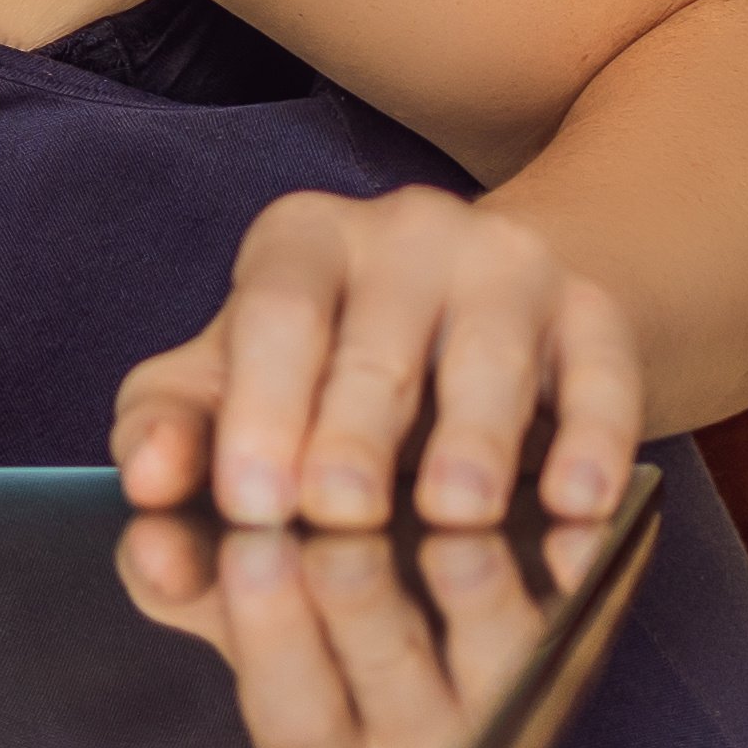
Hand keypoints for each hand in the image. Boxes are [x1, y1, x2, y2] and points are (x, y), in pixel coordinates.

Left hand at [112, 183, 640, 531]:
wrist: (485, 316)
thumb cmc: (328, 367)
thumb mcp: (235, 383)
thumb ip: (175, 430)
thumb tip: (145, 482)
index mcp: (300, 239)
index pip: (275, 315)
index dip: (262, 407)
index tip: (251, 501)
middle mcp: (406, 231)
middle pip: (377, 342)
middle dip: (355, 434)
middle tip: (339, 514)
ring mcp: (509, 265)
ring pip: (491, 358)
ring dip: (473, 444)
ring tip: (453, 516)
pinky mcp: (596, 313)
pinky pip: (602, 377)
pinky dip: (592, 446)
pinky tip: (576, 508)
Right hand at [115, 508, 601, 747]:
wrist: (402, 471)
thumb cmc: (278, 503)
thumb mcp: (205, 498)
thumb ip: (164, 506)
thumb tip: (150, 520)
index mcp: (322, 747)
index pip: (296, 723)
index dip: (271, 641)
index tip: (248, 550)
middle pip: (400, 708)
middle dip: (366, 618)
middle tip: (338, 537)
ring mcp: (513, 708)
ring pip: (508, 676)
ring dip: (481, 604)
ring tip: (454, 528)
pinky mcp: (583, 642)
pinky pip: (596, 621)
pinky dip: (583, 574)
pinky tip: (571, 524)